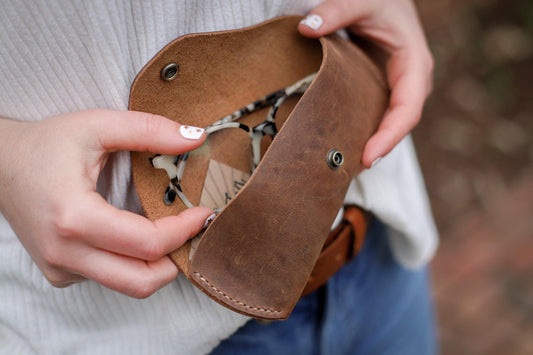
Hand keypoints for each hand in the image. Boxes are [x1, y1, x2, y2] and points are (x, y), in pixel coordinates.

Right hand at [0, 110, 211, 297]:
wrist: (1, 165)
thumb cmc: (47, 144)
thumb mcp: (97, 126)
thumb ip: (149, 130)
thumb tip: (197, 138)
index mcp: (74, 217)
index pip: (148, 244)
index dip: (185, 231)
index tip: (203, 212)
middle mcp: (65, 252)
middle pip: (142, 281)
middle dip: (177, 259)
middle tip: (190, 230)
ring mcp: (61, 268)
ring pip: (129, 285)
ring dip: (157, 263)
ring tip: (168, 230)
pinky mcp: (61, 274)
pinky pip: (110, 277)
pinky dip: (132, 261)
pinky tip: (133, 233)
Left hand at [298, 0, 433, 167]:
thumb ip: (336, 11)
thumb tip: (305, 28)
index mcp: (414, 64)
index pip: (407, 110)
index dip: (390, 136)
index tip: (369, 158)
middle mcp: (411, 81)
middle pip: (399, 124)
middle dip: (378, 149)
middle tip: (347, 171)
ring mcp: (398, 88)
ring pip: (389, 124)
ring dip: (370, 145)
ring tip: (342, 166)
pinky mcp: (383, 90)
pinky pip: (377, 116)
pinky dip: (363, 132)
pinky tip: (341, 144)